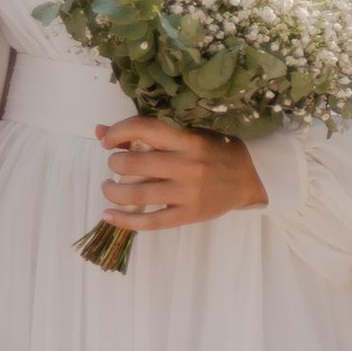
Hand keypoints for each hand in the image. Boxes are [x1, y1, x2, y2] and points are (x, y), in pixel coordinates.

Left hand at [99, 117, 268, 233]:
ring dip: (113, 191)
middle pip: (134, 164)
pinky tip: (109, 215)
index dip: (117, 132)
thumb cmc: (217, 152)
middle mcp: (186, 166)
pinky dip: (125, 221)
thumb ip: (149, 133)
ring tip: (109, 187)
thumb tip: (99, 131)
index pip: (144, 128)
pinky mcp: (188, 215)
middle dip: (114, 163)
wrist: (252, 179)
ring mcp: (187, 193)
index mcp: (188, 140)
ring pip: (137, 195)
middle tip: (115, 165)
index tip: (107, 140)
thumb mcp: (190, 134)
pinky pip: (151, 221)